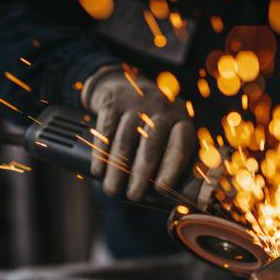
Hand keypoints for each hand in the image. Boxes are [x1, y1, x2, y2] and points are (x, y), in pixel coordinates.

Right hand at [81, 65, 195, 201]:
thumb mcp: (168, 128)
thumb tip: (169, 194)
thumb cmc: (150, 120)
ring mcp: (137, 102)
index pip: (180, 145)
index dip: (172, 168)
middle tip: (134, 196)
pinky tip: (98, 171)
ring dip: (118, 168)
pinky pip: (106, 130)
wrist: (123, 84)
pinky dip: (101, 153)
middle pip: (152, 144)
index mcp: (181, 118)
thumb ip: (171, 153)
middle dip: (141, 174)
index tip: (161, 189)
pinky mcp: (112, 101)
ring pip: (126, 140)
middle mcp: (162, 107)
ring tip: (113, 190)